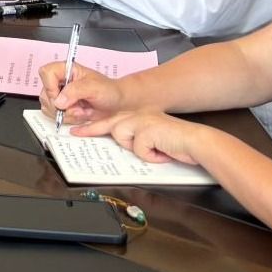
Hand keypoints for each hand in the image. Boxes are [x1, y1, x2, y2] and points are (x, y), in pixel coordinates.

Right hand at [38, 63, 124, 127]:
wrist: (118, 105)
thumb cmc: (109, 91)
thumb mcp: (94, 87)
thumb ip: (75, 91)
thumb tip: (58, 100)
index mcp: (66, 70)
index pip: (46, 72)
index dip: (51, 86)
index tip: (61, 96)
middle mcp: (61, 82)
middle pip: (45, 93)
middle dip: (61, 105)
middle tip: (77, 106)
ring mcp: (60, 96)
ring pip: (48, 107)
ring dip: (66, 113)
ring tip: (81, 110)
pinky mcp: (62, 108)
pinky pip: (54, 116)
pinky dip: (67, 119)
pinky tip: (80, 114)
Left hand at [77, 110, 209, 166]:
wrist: (194, 142)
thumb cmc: (176, 143)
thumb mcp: (150, 139)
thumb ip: (134, 139)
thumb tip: (120, 144)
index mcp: (138, 117)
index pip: (111, 121)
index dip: (92, 127)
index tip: (77, 131)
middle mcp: (138, 115)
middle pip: (113, 127)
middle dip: (97, 131)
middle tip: (77, 133)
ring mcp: (142, 120)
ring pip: (122, 137)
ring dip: (138, 149)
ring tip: (155, 149)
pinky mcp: (147, 129)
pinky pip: (139, 149)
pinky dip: (150, 155)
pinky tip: (161, 152)